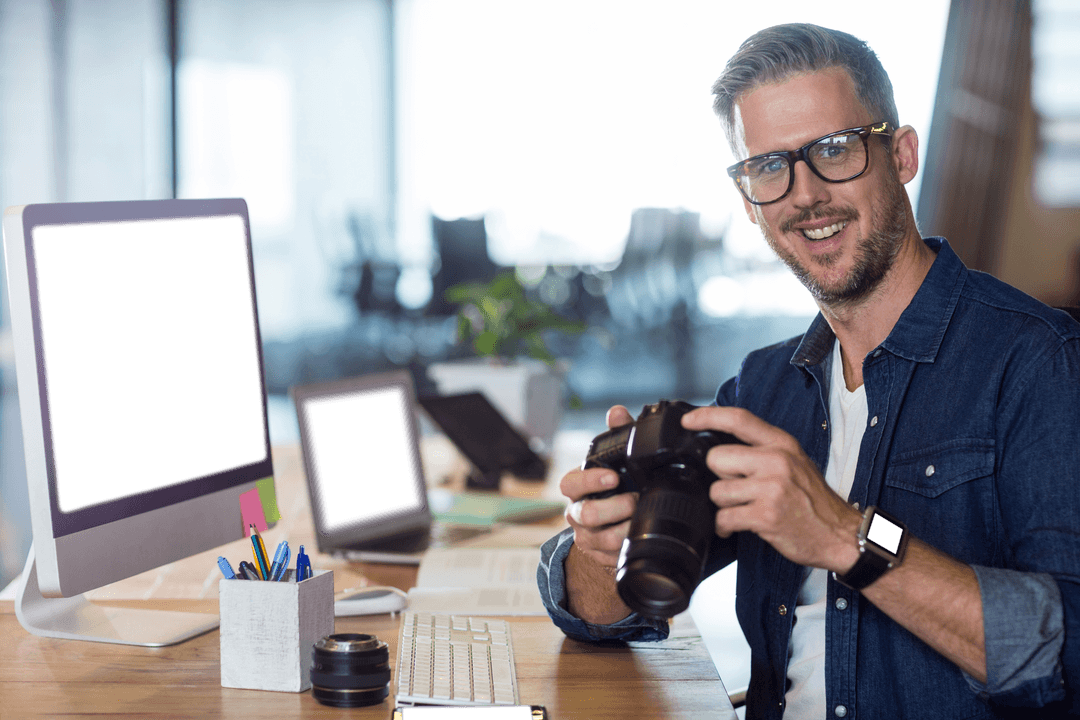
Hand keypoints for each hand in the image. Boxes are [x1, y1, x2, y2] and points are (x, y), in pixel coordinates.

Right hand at [560, 405, 637, 569]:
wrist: (615, 520)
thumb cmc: (615, 484)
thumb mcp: (616, 458)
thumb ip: (617, 433)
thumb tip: (616, 413)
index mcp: (576, 487)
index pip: (571, 483)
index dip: (591, 480)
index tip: (614, 477)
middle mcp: (576, 512)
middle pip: (585, 514)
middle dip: (614, 507)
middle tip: (636, 500)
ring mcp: (586, 536)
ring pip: (601, 539)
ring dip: (625, 529)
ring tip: (643, 519)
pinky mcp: (598, 556)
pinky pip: (612, 557)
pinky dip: (628, 547)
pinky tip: (640, 537)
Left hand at [682, 406, 861, 572]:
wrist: (840, 534)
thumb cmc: (813, 500)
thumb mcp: (795, 462)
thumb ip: (763, 451)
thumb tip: (722, 449)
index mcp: (782, 444)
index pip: (739, 419)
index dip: (708, 416)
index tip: (688, 421)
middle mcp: (776, 461)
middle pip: (717, 458)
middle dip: (719, 477)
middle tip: (737, 489)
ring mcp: (772, 488)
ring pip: (717, 491)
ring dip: (723, 505)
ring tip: (741, 509)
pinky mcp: (766, 515)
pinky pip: (724, 518)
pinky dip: (724, 526)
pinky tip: (735, 527)